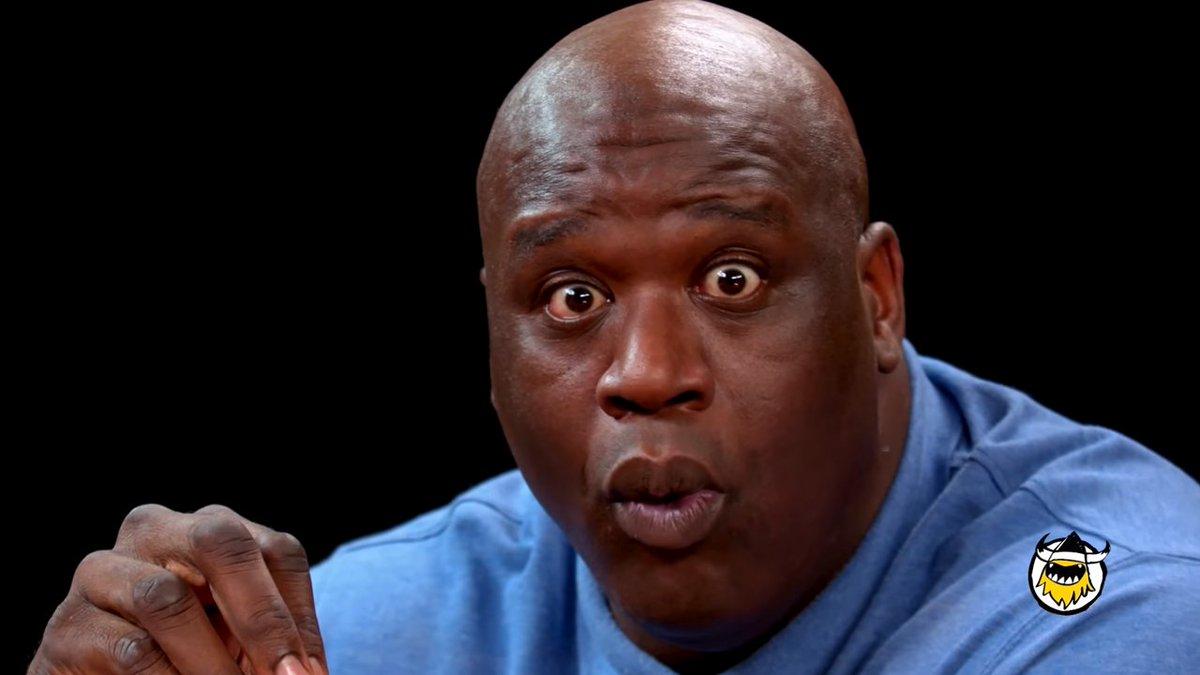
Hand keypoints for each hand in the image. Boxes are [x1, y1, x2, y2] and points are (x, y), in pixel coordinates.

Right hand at [29, 503, 326, 674]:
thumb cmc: (187, 655)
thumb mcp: (237, 639)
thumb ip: (271, 642)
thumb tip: (309, 674)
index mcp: (210, 528)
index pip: (275, 550)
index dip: (299, 613)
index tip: (310, 671)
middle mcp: (155, 530)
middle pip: (218, 541)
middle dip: (260, 615)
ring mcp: (102, 572)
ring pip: (166, 597)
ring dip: (210, 661)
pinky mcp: (68, 625)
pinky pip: (129, 649)